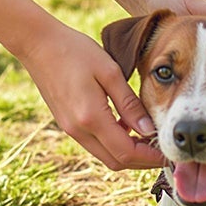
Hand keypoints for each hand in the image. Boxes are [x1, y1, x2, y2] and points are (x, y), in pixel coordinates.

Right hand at [17, 20, 163, 171]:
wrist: (37, 43)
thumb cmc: (74, 50)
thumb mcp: (108, 71)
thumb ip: (129, 104)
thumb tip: (149, 130)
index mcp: (91, 117)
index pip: (127, 152)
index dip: (150, 157)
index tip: (169, 151)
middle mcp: (78, 129)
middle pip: (116, 162)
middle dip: (141, 160)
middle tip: (161, 147)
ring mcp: (70, 128)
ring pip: (106, 155)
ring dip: (127, 152)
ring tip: (147, 137)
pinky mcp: (66, 123)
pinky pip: (95, 143)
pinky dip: (113, 142)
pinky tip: (124, 125)